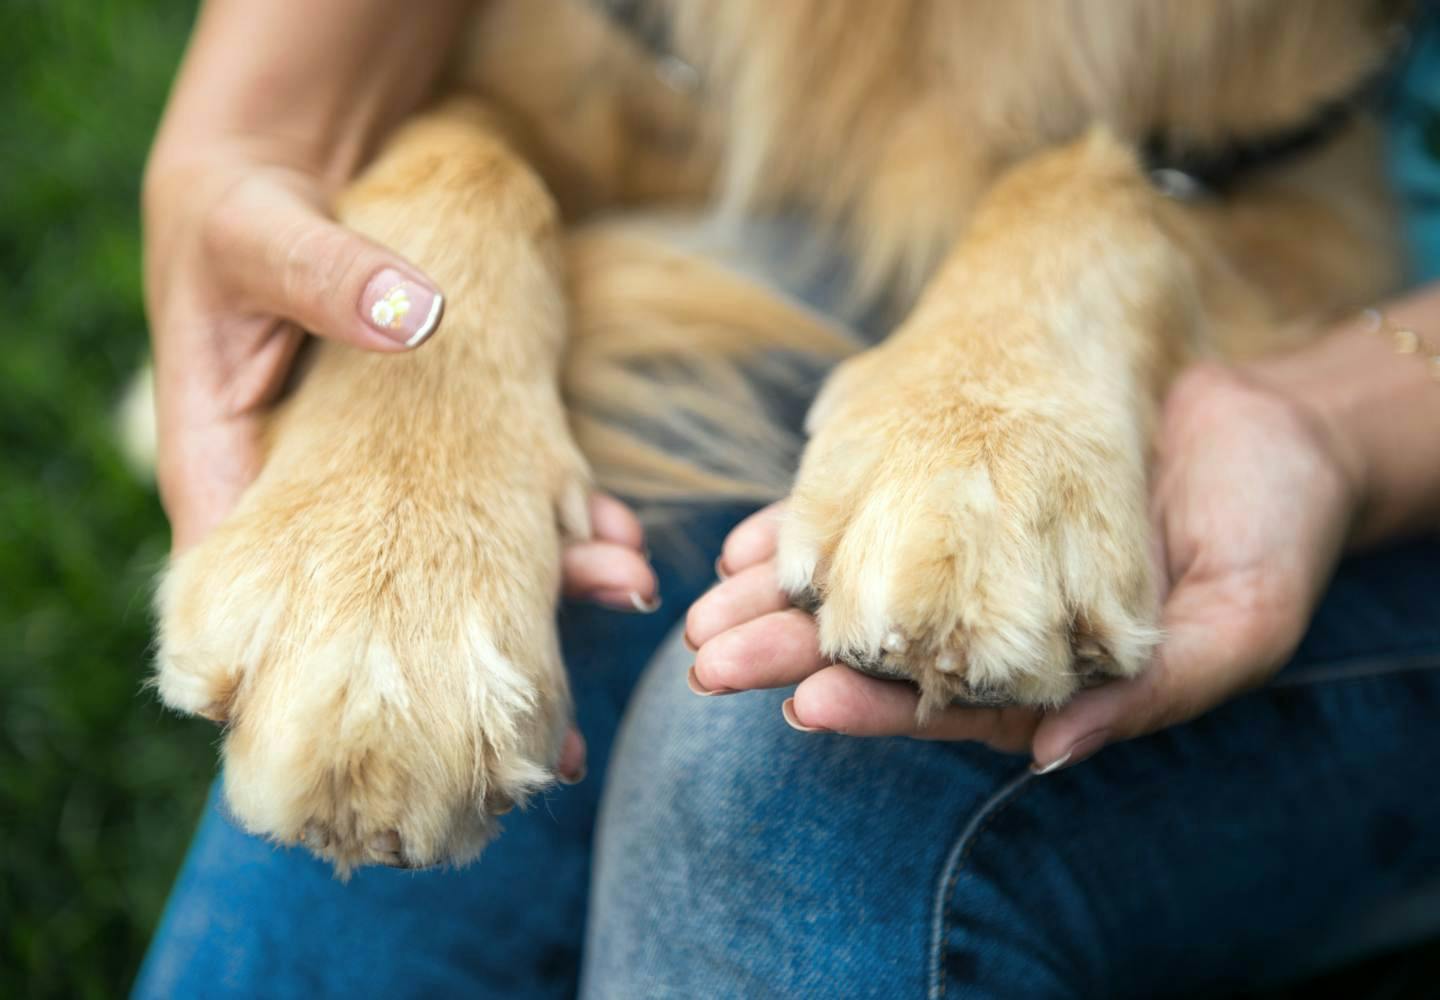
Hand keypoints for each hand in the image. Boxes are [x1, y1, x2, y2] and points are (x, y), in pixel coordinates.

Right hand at [143, 139, 655, 620]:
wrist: (277, 167)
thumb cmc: (230, 208)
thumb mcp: (255, 234)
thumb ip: (321, 275)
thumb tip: (414, 315)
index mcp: (226, 473)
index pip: (257, 599)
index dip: (334, 655)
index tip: (431, 680)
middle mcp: (302, 497)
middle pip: (387, 597)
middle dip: (484, 624)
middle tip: (581, 626)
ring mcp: (372, 477)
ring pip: (455, 554)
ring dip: (544, 571)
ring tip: (625, 576)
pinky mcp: (429, 442)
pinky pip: (491, 489)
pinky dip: (553, 507)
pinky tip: (616, 523)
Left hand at [684, 362, 1360, 766]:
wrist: (1271, 428)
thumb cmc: (1269, 532)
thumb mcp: (1240, 625)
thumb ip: (1150, 696)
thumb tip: (1052, 756)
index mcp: (1051, 677)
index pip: (945, 706)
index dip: (873, 707)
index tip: (803, 703)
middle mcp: (997, 626)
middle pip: (880, 651)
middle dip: (791, 656)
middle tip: (711, 660)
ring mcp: (973, 559)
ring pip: (862, 585)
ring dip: (782, 598)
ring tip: (708, 606)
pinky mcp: (960, 494)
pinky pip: (875, 512)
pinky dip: (813, 526)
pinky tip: (752, 541)